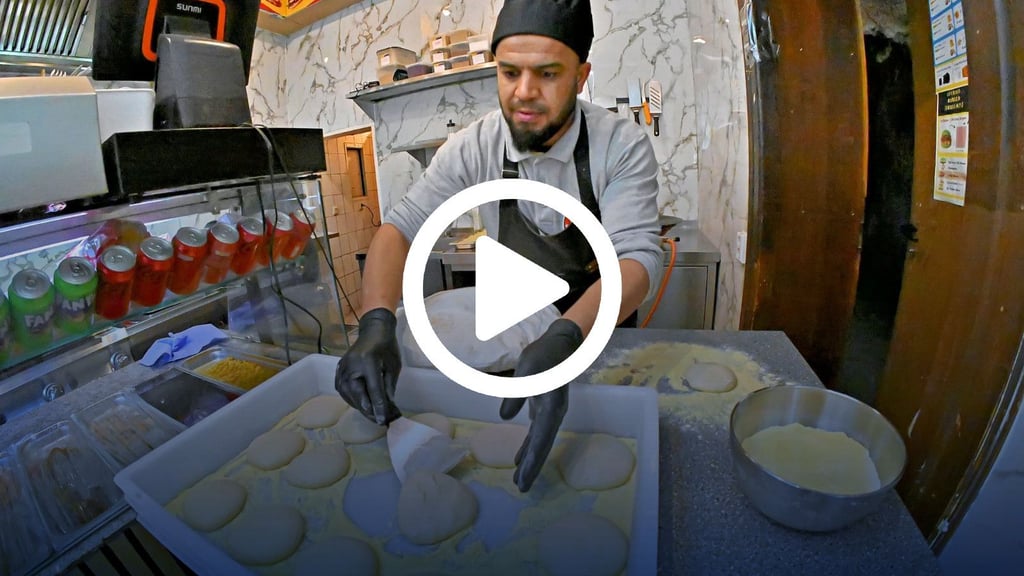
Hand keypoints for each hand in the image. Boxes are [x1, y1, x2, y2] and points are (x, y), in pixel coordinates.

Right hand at [334, 308, 402, 424]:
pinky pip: (343, 391)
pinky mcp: (338, 370)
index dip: (378, 408)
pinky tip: (362, 404)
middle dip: (369, 411)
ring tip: (372, 415)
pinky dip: (352, 399)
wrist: (373, 330)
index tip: (383, 421)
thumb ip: (388, 388)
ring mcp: (342, 368)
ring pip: (349, 396)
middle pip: (358, 395)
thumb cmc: (387, 347)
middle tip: (379, 421)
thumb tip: (387, 410)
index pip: (373, 390)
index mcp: (368, 362)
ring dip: (360, 407)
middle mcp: (351, 365)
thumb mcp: (393, 367)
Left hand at [499, 318, 583, 491]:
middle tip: (521, 488)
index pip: (542, 437)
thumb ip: (517, 391)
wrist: (560, 343)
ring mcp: (550, 412)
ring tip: (518, 481)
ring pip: (540, 442)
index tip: (525, 477)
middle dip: (533, 467)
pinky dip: (528, 446)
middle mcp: (554, 413)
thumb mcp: (528, 366)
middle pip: (543, 445)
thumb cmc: (545, 352)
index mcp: (553, 405)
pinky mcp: (544, 409)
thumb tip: (504, 417)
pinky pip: (537, 433)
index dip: (533, 459)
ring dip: (530, 460)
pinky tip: (518, 459)